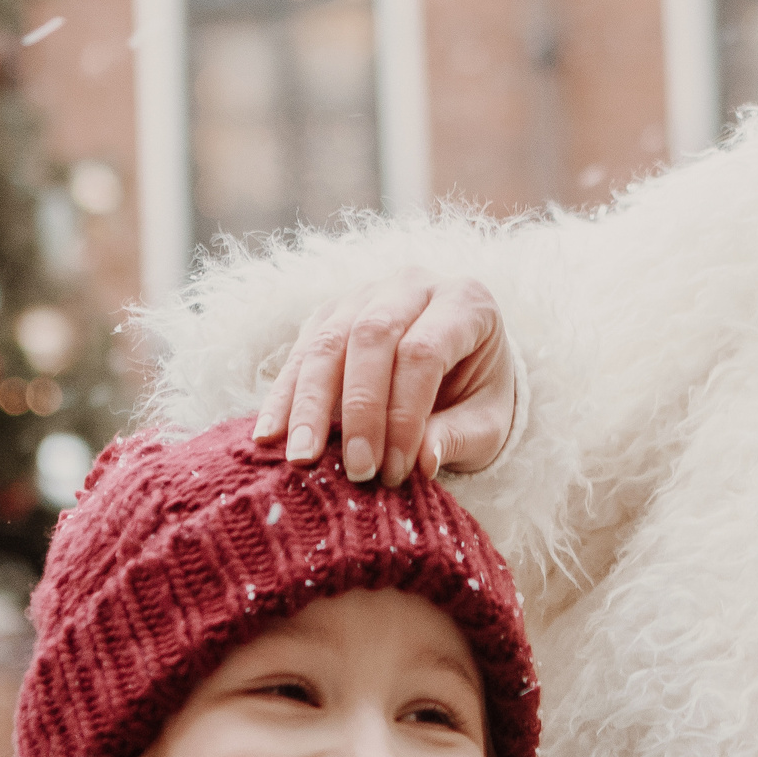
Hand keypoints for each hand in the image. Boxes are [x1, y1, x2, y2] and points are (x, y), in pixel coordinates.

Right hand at [252, 268, 514, 484]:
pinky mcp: (329, 314)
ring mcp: (365, 294)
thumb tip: (423, 462)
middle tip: (356, 470)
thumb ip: (460, 438)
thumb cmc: (477, 397)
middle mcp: (413, 285)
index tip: (396, 471)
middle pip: (371, 338)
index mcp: (465, 303)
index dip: (405, 414)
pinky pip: (300, 352)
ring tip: (301, 458)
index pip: (423, 353)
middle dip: (359, 410)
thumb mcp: (488, 423)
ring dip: (309, 404)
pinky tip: (269, 436)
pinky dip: (283, 396)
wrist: (461, 368)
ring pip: (327, 341)